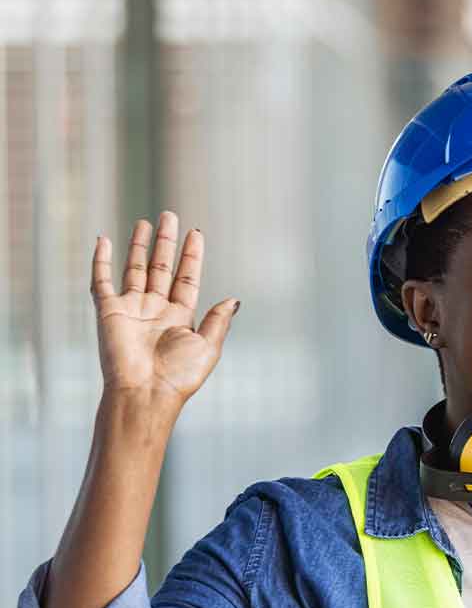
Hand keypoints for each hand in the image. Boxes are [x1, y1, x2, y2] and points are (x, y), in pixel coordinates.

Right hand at [91, 211, 239, 405]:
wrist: (145, 392)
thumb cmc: (179, 376)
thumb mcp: (208, 346)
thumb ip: (219, 320)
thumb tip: (234, 299)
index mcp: (180, 318)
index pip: (187, 279)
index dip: (191, 256)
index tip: (196, 233)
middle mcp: (156, 310)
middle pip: (162, 268)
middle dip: (166, 242)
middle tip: (170, 215)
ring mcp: (131, 309)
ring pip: (136, 268)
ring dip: (140, 246)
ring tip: (146, 222)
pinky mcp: (108, 311)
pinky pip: (101, 280)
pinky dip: (100, 260)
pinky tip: (103, 239)